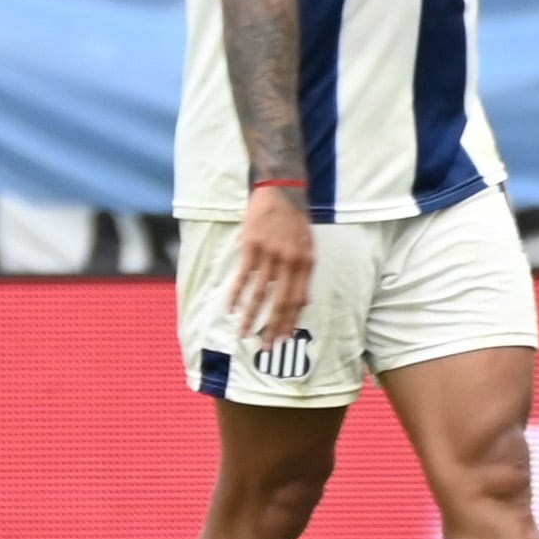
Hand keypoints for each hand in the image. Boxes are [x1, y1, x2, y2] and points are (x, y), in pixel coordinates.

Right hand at [226, 182, 316, 349]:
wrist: (283, 191)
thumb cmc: (296, 221)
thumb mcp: (309, 247)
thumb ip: (304, 274)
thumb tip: (303, 302)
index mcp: (306, 264)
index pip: (298, 301)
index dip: (290, 323)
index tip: (283, 340)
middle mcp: (290, 262)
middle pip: (280, 302)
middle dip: (272, 328)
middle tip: (264, 347)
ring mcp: (270, 255)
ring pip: (259, 293)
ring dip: (250, 316)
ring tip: (243, 334)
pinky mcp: (252, 246)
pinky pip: (243, 276)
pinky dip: (236, 294)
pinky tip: (229, 308)